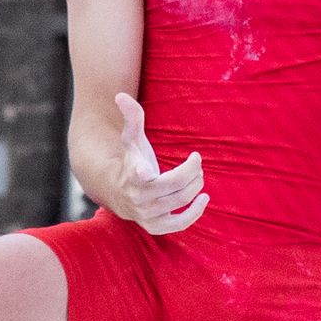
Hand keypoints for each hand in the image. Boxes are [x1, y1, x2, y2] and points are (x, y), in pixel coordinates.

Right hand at [112, 93, 208, 235]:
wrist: (117, 191)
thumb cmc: (130, 159)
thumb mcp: (131, 138)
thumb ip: (131, 117)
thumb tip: (120, 95)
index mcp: (131, 173)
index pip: (137, 173)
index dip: (141, 173)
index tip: (146, 171)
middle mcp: (138, 196)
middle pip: (175, 184)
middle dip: (192, 170)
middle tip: (196, 161)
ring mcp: (146, 213)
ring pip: (180, 200)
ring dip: (195, 185)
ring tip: (198, 175)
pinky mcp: (154, 226)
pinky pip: (177, 224)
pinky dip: (194, 213)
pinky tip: (203, 199)